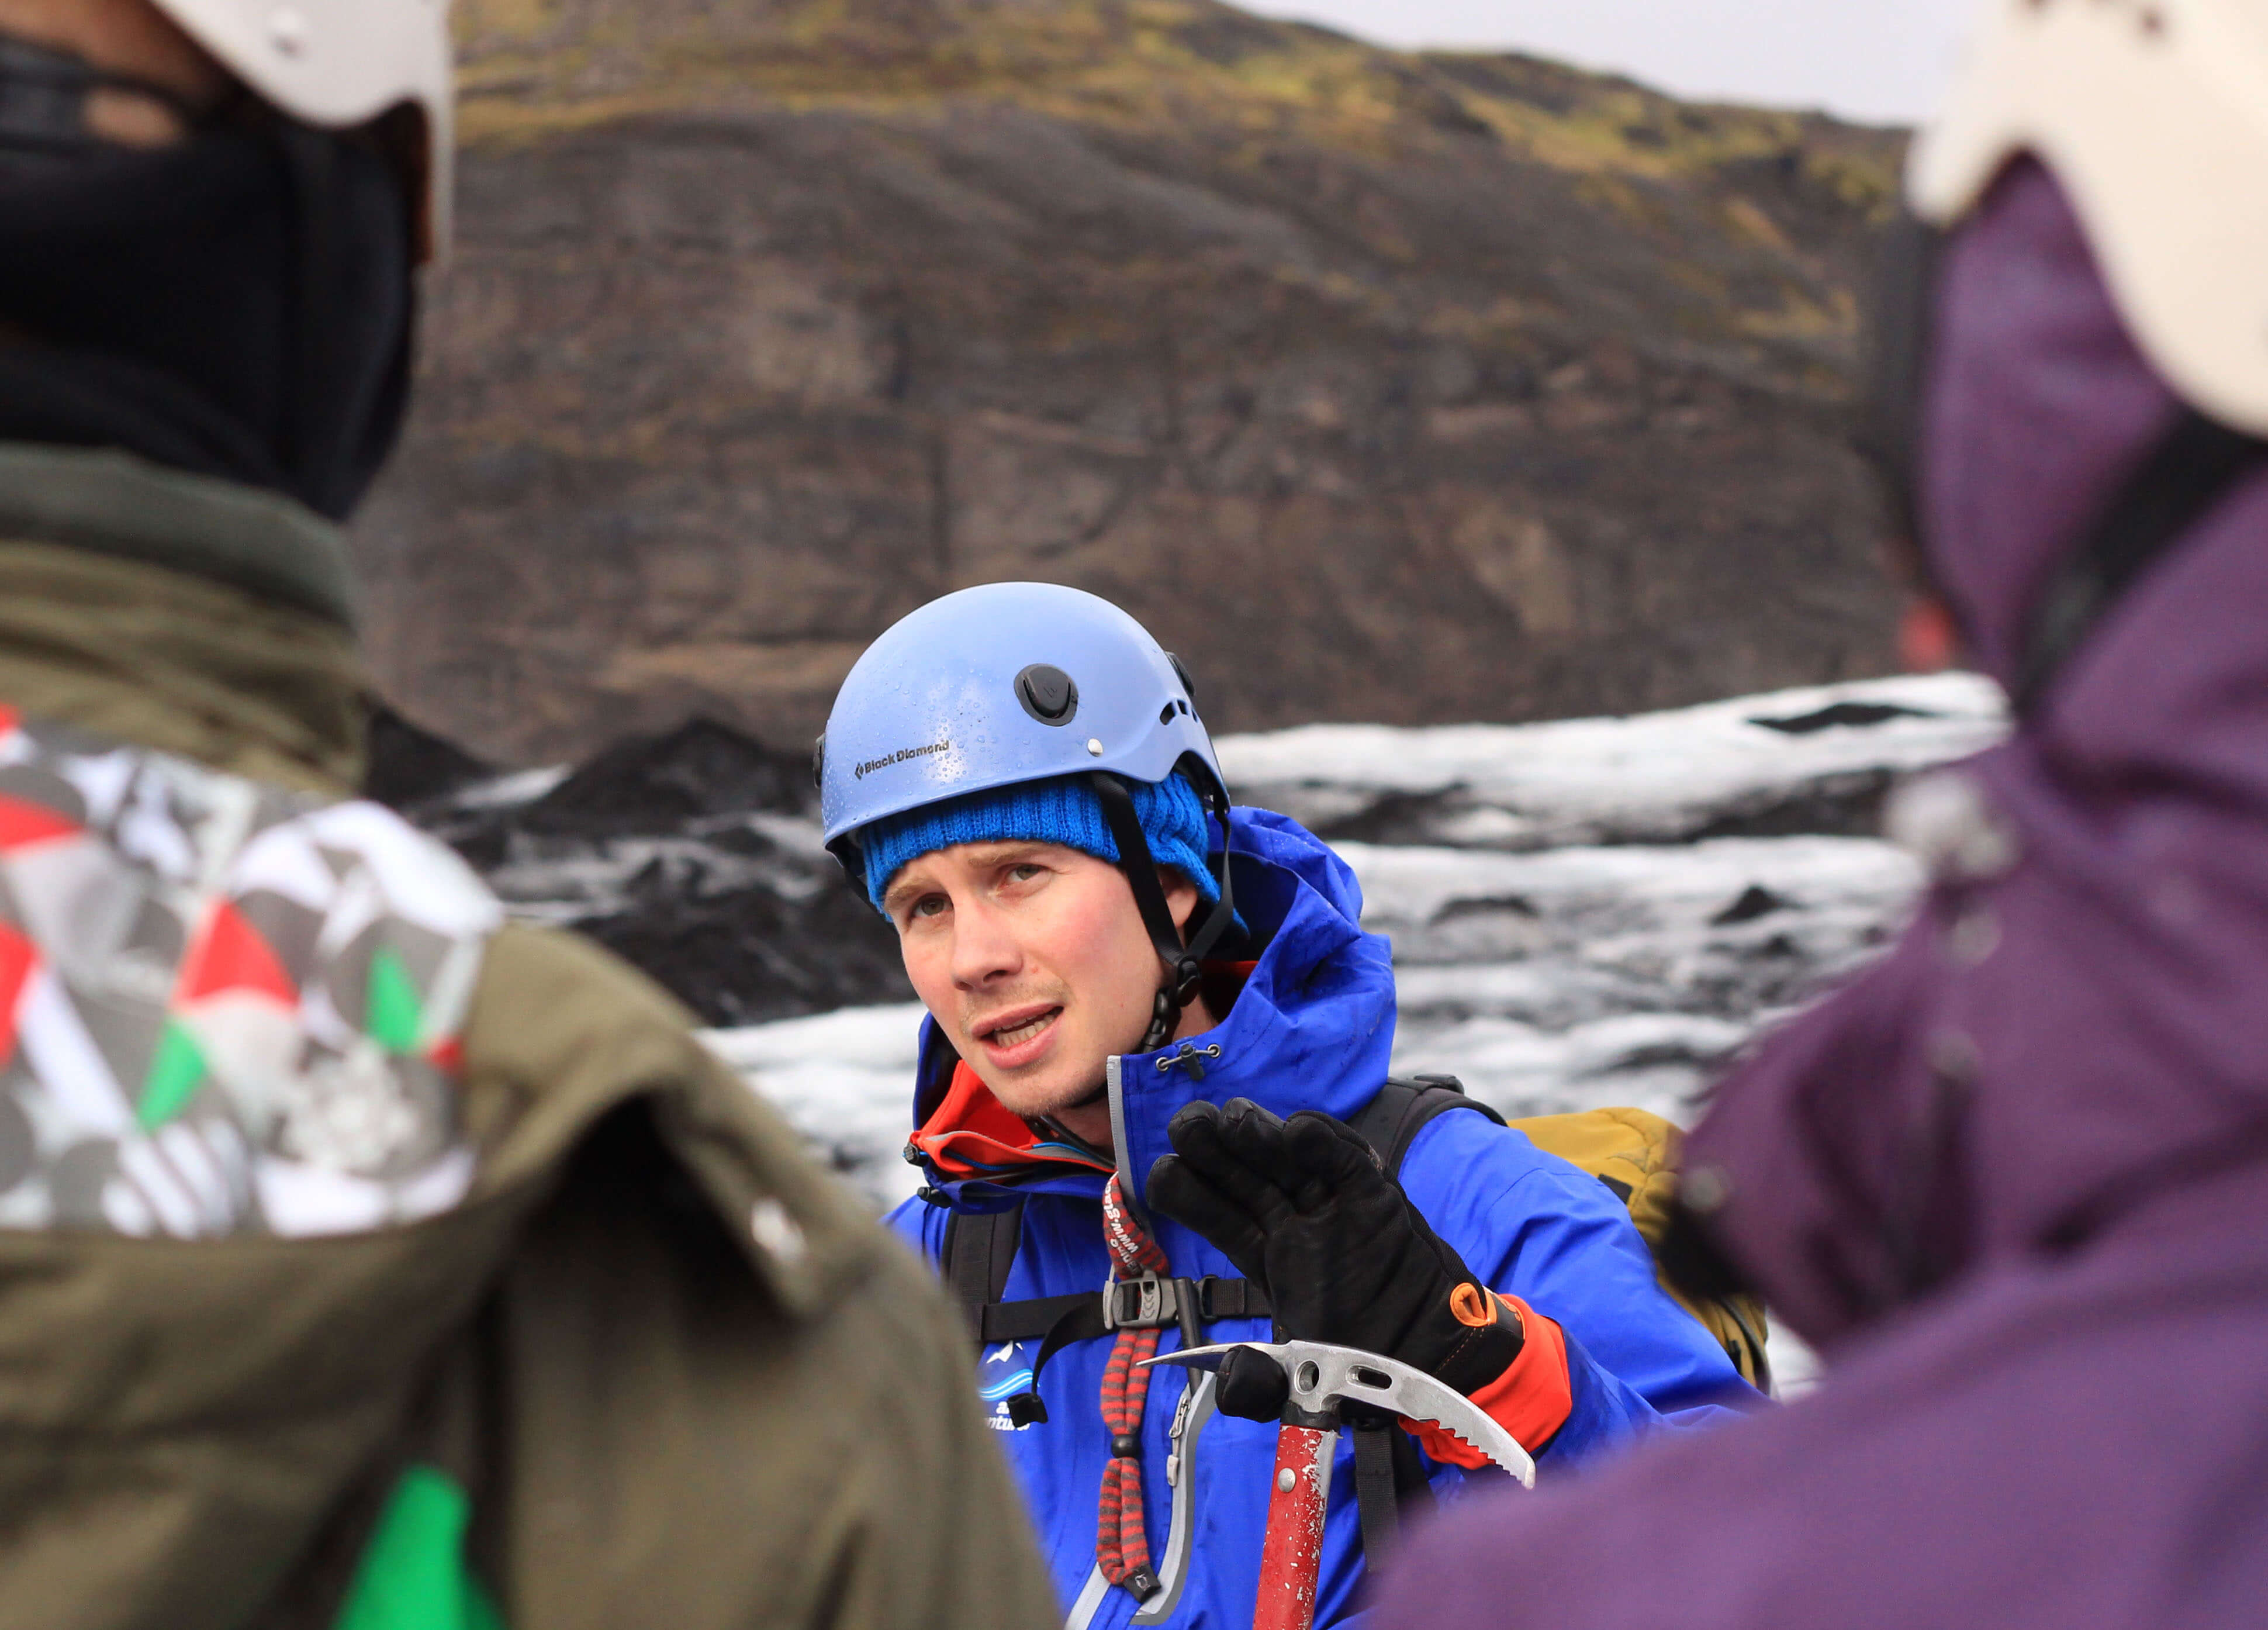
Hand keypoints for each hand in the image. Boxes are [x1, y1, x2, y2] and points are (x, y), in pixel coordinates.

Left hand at [1146, 1099, 1520, 1418]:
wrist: (1435, 1356)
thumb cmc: (1364, 1365)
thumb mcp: (1300, 1386)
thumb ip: (1261, 1387)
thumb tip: (1232, 1385)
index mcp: (1266, 1255)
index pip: (1216, 1214)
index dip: (1188, 1192)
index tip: (1163, 1175)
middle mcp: (1294, 1223)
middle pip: (1241, 1173)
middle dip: (1209, 1144)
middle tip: (1188, 1125)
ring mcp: (1334, 1206)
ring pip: (1286, 1156)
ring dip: (1258, 1132)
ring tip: (1234, 1120)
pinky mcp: (1378, 1199)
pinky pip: (1346, 1161)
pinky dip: (1324, 1141)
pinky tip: (1298, 1131)